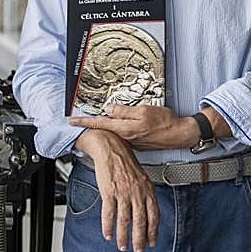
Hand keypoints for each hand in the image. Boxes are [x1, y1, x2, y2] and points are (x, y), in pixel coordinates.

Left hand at [70, 104, 197, 149]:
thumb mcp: (143, 110)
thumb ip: (124, 110)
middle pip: (104, 128)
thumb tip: (109, 109)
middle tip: (79, 119)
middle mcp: (125, 137)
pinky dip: (119, 129)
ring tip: (101, 120)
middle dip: (92, 123)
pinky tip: (121, 125)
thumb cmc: (165, 122)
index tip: (71, 121)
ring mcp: (131, 141)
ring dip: (106, 126)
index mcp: (125, 129)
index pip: (99, 124)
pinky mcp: (136, 142)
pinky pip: (123, 134)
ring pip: (113, 131)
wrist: (179, 134)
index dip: (83, 122)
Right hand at [76, 129, 158, 251]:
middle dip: (139, 239)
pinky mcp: (109, 191)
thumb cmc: (124, 162)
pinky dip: (108, 226)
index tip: (151, 243)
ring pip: (125, 220)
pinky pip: (109, 213)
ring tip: (122, 246)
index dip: (153, 231)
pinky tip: (108, 234)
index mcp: (148, 190)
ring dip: (123, 236)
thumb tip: (146, 210)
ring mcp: (123, 193)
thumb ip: (144, 194)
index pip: (154, 216)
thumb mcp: (141, 177)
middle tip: (138, 250)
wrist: (110, 147)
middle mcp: (137, 193)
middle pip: (140, 222)